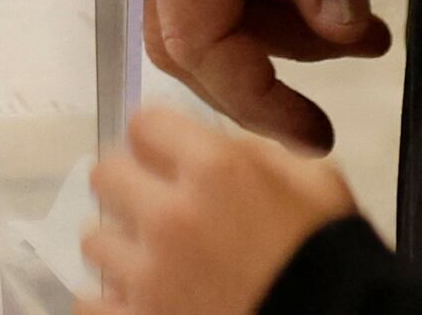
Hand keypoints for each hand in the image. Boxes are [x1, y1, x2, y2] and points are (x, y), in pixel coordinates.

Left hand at [81, 109, 358, 314]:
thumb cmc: (332, 264)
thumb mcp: (318, 187)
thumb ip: (261, 154)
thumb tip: (223, 146)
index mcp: (217, 172)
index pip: (144, 124)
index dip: (157, 141)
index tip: (166, 157)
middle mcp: (172, 218)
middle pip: (106, 174)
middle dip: (131, 186)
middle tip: (156, 208)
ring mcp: (150, 277)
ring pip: (94, 239)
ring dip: (122, 247)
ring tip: (155, 262)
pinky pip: (89, 300)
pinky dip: (110, 300)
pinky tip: (140, 299)